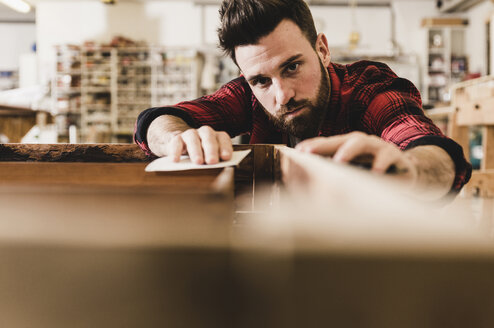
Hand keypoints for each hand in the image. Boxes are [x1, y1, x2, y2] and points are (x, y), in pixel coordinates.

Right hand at [168, 126, 232, 163]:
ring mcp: (190, 134)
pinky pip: (176, 143)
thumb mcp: (210, 159)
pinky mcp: (177, 139)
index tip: (226, 157)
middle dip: (211, 149)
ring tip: (198, 162)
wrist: (181, 149)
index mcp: (216, 137)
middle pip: (208, 137)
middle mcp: (204, 133)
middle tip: (212, 161)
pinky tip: (176, 160)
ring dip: (196, 150)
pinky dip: (176, 151)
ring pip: (193, 138)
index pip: (222, 138)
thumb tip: (218, 171)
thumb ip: (215, 162)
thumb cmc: (202, 157)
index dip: (225, 147)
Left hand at [295, 132, 416, 176]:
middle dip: (323, 145)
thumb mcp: (353, 176)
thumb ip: (334, 178)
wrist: (408, 175)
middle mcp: (362, 143)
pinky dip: (379, 164)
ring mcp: (378, 146)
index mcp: (348, 147)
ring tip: (338, 162)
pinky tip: (374, 173)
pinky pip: (386, 157)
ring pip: (361, 142)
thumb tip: (311, 186)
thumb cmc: (374, 176)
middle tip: (309, 153)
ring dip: (348, 151)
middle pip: (340, 139)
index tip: (297, 151)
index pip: (328, 144)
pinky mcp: (395, 155)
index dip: (313, 146)